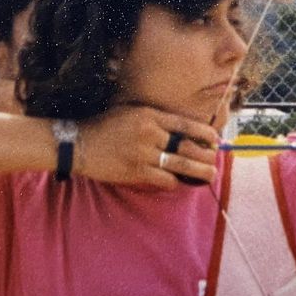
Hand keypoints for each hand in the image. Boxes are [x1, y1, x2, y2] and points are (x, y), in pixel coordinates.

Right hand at [73, 106, 219, 188]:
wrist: (79, 144)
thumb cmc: (105, 127)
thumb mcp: (130, 113)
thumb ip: (154, 119)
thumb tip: (181, 130)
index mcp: (149, 115)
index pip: (185, 124)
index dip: (205, 133)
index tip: (215, 140)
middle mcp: (149, 133)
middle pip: (187, 146)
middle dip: (206, 156)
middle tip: (216, 162)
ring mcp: (143, 153)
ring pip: (180, 165)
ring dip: (199, 172)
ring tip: (210, 176)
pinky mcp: (136, 171)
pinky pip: (164, 179)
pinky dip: (175, 182)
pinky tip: (181, 183)